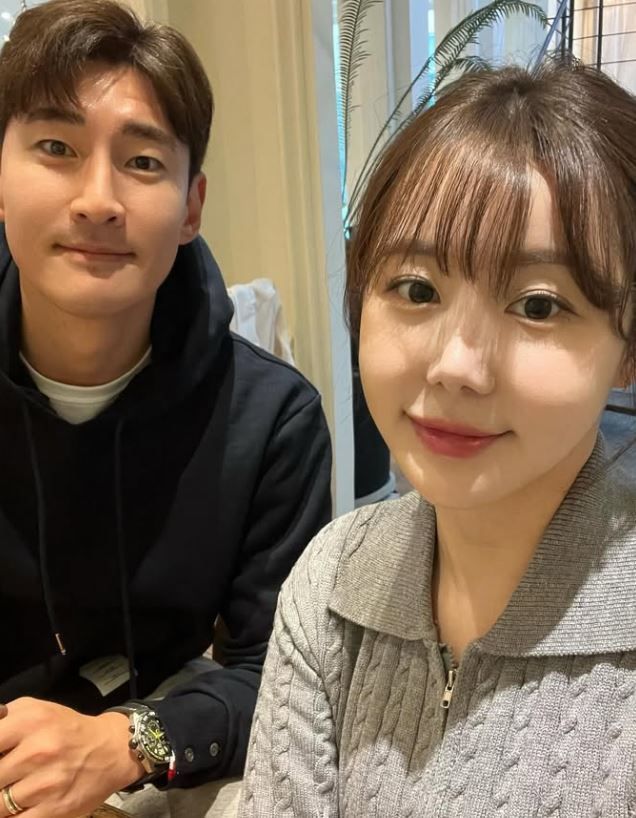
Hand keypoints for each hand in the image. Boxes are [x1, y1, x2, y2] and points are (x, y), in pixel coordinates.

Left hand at [0, 697, 144, 817]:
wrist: (112, 750)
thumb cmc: (67, 729)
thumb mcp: (36, 709)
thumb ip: (3, 719)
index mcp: (30, 721)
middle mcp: (38, 750)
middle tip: (8, 774)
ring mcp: (46, 783)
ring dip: (3, 800)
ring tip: (17, 788)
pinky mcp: (54, 809)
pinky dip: (15, 815)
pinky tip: (24, 804)